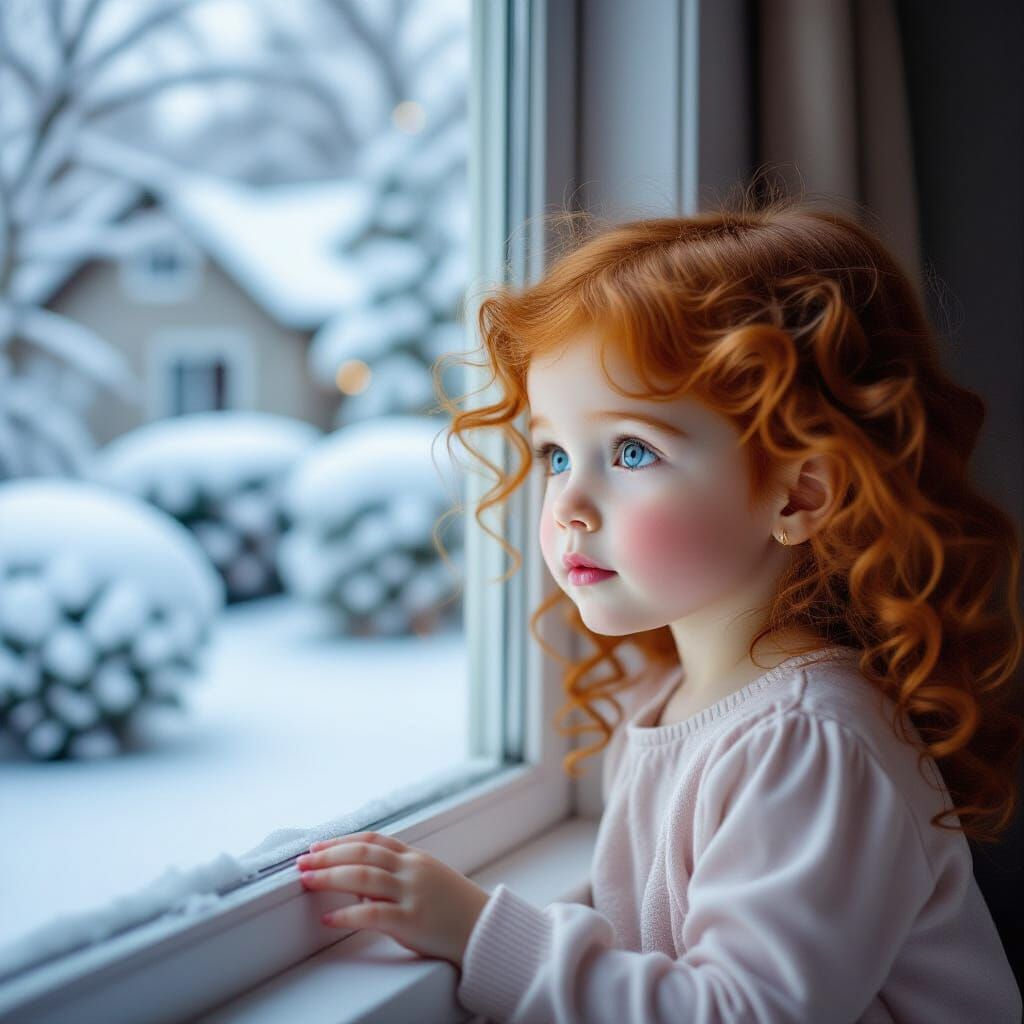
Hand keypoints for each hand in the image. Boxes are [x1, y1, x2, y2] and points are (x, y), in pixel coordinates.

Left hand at [297, 830, 491, 969]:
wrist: (484, 929)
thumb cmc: (454, 908)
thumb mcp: (428, 880)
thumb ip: (396, 876)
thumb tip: (359, 885)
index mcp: (415, 858)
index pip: (372, 840)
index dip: (341, 841)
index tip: (317, 846)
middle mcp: (412, 869)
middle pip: (362, 854)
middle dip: (328, 855)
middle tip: (302, 861)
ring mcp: (412, 893)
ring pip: (363, 877)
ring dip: (330, 876)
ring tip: (307, 880)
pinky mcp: (412, 919)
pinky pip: (372, 914)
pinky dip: (346, 915)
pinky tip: (328, 918)